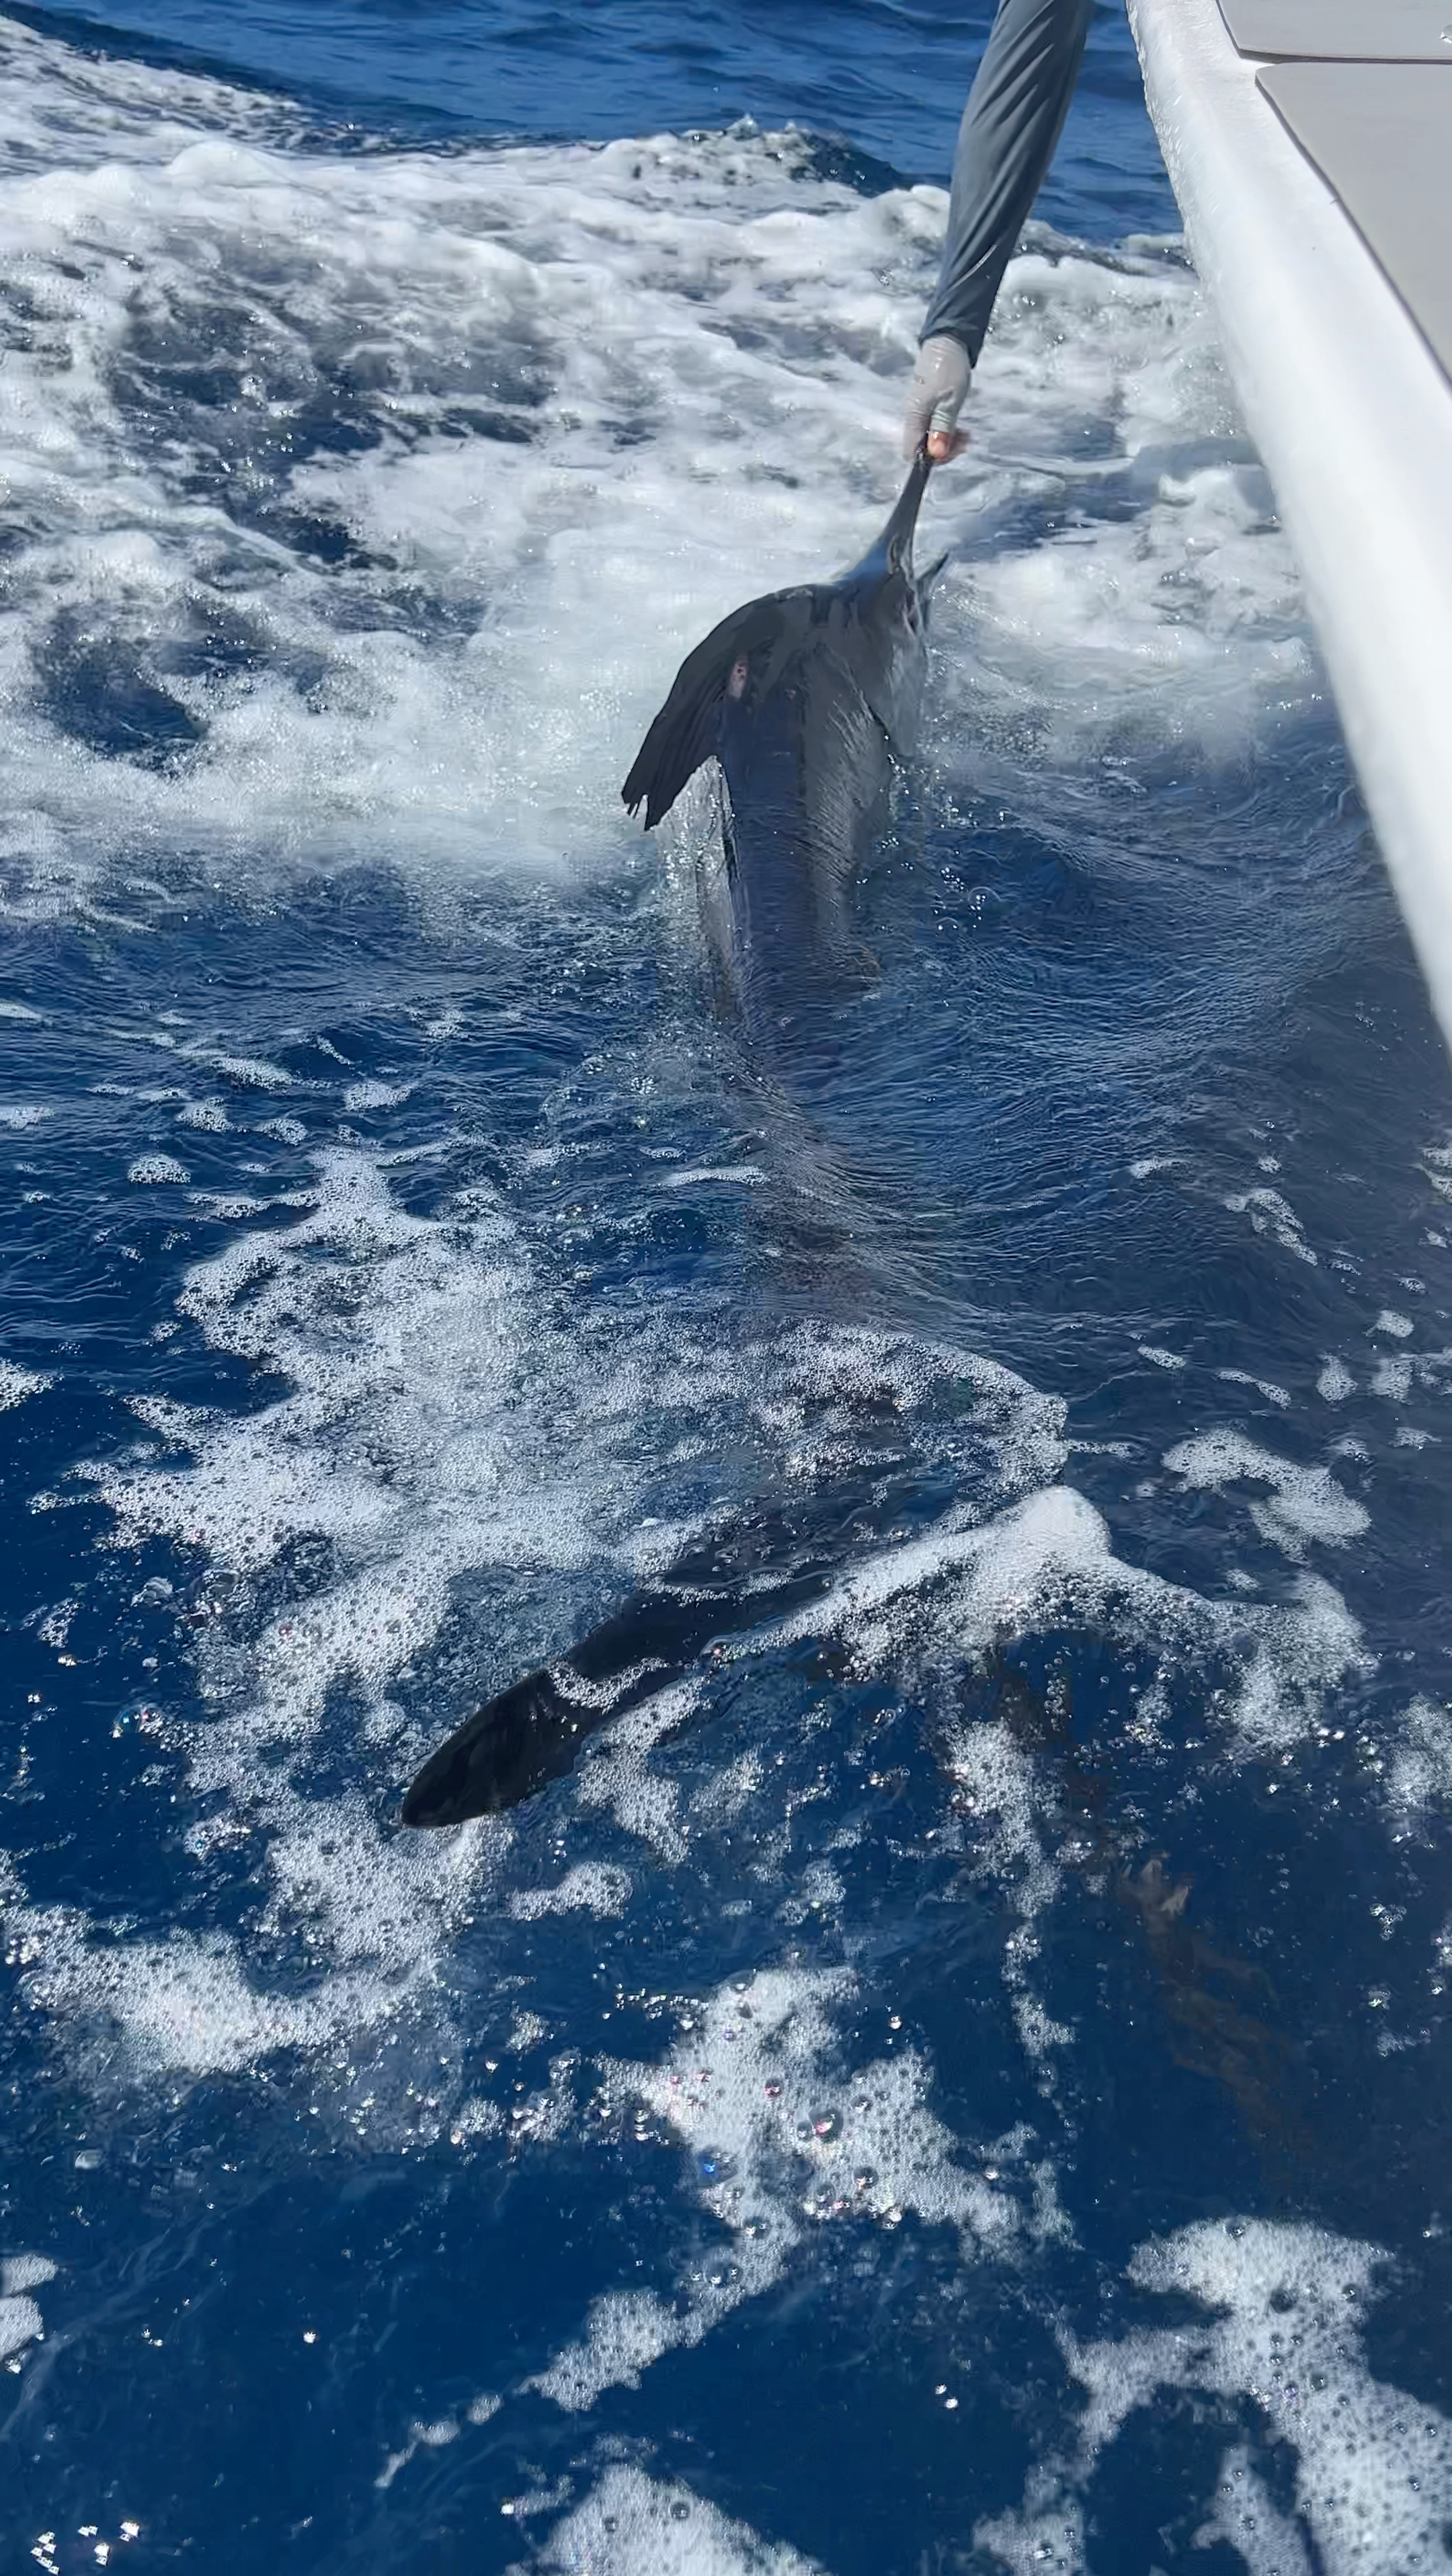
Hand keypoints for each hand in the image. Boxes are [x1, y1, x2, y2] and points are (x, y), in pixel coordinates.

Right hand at [902, 335, 971, 461]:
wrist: (947, 342)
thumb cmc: (949, 370)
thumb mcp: (950, 401)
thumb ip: (942, 429)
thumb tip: (936, 455)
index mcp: (913, 416)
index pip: (911, 452)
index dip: (930, 459)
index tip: (951, 451)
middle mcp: (912, 417)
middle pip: (921, 448)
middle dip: (944, 450)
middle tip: (965, 441)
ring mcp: (919, 412)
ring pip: (929, 439)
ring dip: (949, 441)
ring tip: (967, 435)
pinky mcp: (927, 407)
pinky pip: (934, 428)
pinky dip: (947, 431)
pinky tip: (960, 428)